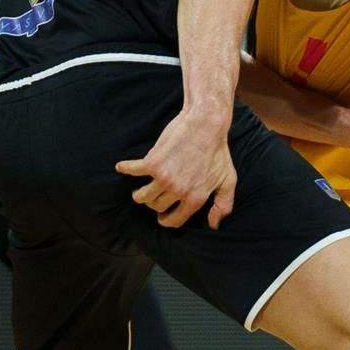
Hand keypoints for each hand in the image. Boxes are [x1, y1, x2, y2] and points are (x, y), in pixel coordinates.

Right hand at [116, 111, 236, 228]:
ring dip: (140, 194)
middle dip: (154, 204)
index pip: (174, 221)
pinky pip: (132, 171)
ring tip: (141, 189)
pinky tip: (122, 167)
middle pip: (156, 207)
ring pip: (143, 196)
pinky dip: (125, 168)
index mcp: (195, 199)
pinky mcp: (153, 162)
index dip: (166, 219)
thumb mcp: (228, 180)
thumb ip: (223, 205)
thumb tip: (213, 226)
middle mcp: (178, 191)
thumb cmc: (218, 152)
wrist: (206, 124)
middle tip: (155, 196)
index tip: (162, 214)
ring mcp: (164, 178)